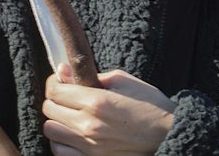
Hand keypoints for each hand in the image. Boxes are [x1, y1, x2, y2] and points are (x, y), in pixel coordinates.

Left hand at [43, 68, 174, 155]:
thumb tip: (63, 71)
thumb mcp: (122, 81)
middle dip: (54, 100)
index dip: (54, 83)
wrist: (168, 136)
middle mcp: (89, 125)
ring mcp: (90, 147)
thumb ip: (90, 75)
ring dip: (56, 123)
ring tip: (68, 118)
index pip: (54, 90)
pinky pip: (61, 154)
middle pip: (49, 110)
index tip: (61, 82)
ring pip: (51, 133)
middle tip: (66, 99)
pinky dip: (62, 144)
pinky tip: (72, 136)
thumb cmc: (149, 106)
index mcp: (96, 101)